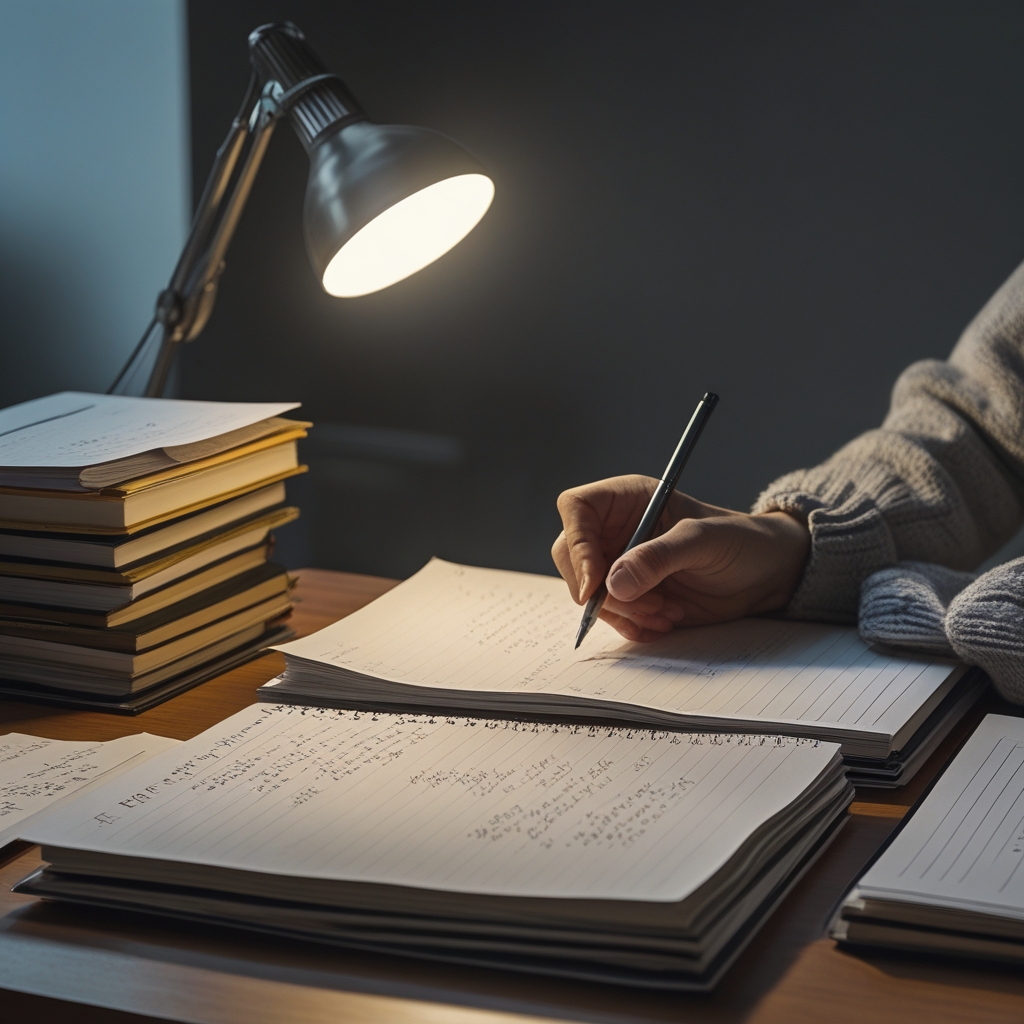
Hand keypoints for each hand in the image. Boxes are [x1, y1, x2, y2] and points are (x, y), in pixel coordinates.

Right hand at [551, 475, 810, 640]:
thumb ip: (659, 557)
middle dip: (602, 588)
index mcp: (627, 499)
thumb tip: (614, 582)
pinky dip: (632, 625)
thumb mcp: (703, 541)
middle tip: (644, 603)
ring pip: (589, 592)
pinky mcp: (631, 595)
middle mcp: (616, 530)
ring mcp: (619, 564)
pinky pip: (609, 614)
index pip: (577, 509)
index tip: (594, 582)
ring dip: (624, 611)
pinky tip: (665, 622)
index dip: (577, 544)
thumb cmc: (740, 542)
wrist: (765, 575)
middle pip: (572, 556)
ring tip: (667, 612)